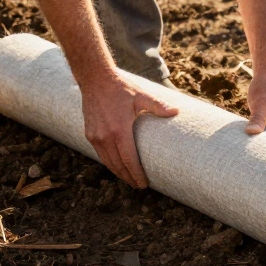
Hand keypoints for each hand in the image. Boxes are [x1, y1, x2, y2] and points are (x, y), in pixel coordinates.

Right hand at [80, 72, 178, 188]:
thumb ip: (158, 106)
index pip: (129, 160)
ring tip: (129, 179)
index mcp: (119, 130)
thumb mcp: (141, 96)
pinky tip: (117, 165)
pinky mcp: (89, 134)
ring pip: (108, 162)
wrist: (95, 80)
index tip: (144, 184)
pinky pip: (100, 154)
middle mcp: (105, 137)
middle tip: (139, 186)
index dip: (136, 174)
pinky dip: (109, 163)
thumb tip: (176, 112)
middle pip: (118, 165)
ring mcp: (95, 136)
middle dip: (128, 178)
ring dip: (118, 173)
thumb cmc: (121, 88)